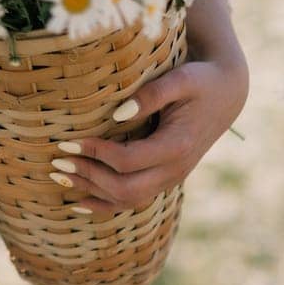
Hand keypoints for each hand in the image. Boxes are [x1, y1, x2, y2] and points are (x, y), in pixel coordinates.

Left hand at [49, 56, 249, 216]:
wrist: (226, 94)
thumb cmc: (200, 81)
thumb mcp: (180, 79)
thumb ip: (151, 94)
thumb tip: (116, 114)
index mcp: (176, 146)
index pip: (127, 161)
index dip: (94, 154)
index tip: (67, 140)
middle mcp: (174, 170)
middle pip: (124, 188)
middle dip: (88, 177)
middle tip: (57, 160)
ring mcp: (170, 178)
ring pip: (127, 200)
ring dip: (91, 192)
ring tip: (58, 176)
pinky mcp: (164, 177)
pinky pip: (134, 200)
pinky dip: (105, 205)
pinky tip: (78, 203)